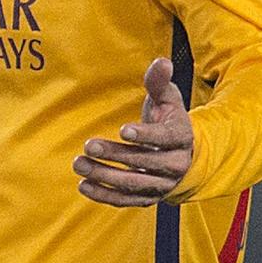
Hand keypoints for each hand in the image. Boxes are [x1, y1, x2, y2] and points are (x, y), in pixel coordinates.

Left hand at [73, 57, 195, 206]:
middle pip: (146, 163)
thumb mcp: (167, 98)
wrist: (182, 153)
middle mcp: (176, 165)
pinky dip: (105, 196)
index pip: (166, 139)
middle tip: (88, 146)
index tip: (122, 130)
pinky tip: (83, 185)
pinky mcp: (149, 197)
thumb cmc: (169, 120)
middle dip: (116, 155)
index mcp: (182, 138)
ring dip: (105, 176)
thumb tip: (160, 62)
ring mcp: (162, 184)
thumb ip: (159, 81)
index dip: (146, 136)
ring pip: (134, 184)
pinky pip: (127, 201)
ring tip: (79, 164)